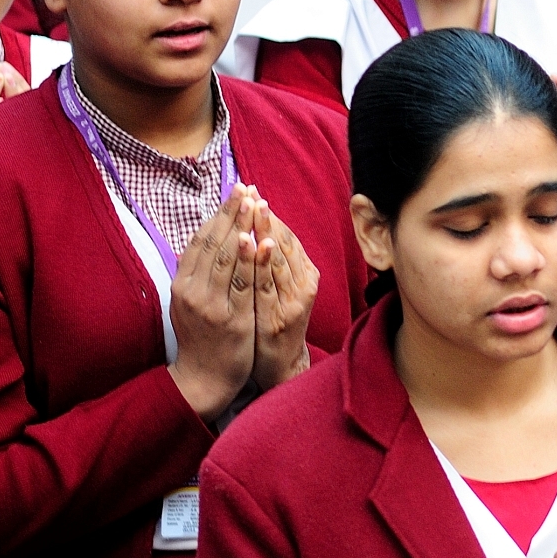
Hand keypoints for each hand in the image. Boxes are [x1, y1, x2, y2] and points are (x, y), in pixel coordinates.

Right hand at [167, 187, 258, 423]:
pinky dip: (249, 261)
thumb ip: (195, 275)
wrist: (203, 377)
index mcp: (181, 284)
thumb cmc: (202, 337)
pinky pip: (242, 285)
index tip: (235, 192)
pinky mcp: (230, 319)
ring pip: (226, 259)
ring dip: (241, 228)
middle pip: (213, 243)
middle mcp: (192, 291)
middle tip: (247, 188)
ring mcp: (210, 305)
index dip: (218, 214)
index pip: (201, 240)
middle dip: (231, 213)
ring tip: (254, 204)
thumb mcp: (190, 303)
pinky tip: (258, 241)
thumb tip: (202, 243)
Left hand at [249, 195, 320, 393]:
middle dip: (267, 217)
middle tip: (253, 193)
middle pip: (284, 244)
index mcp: (304, 274)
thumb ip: (273, 264)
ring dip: (268, 233)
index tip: (252, 193)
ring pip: (279, 260)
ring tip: (256, 210)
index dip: (269, 214)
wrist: (278, 365)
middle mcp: (304, 284)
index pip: (286, 236)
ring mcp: (295, 300)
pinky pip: (270, 285)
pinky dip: (264, 264)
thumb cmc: (273, 323)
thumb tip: (258, 231)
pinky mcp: (282, 316)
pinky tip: (257, 246)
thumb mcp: (278, 290)